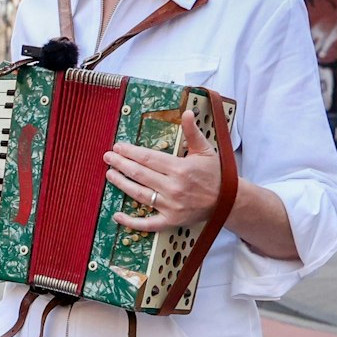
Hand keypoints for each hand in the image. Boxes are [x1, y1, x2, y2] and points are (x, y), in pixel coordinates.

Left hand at [104, 114, 221, 231]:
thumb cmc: (215, 174)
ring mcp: (170, 206)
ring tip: (110, 174)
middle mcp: (173, 187)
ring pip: (139, 194)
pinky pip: (147, 224)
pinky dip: (131, 222)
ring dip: (121, 184)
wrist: (228, 200)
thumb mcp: (205, 150)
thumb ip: (193, 132)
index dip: (130, 152)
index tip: (118, 147)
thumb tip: (188, 112)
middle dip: (121, 164)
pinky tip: (117, 215)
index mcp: (180, 168)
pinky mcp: (170, 221)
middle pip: (140, 174)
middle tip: (108, 157)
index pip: (148, 158)